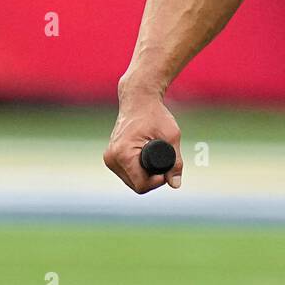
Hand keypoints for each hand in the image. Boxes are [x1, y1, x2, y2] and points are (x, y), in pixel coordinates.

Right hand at [104, 78, 183, 193]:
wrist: (138, 99)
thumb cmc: (155, 115)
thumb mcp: (171, 136)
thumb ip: (176, 162)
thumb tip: (175, 184)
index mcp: (123, 154)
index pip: (141, 185)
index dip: (157, 181)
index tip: (167, 169)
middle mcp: (112, 158)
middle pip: (136, 185)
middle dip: (152, 179)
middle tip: (164, 163)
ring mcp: (109, 158)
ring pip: (131, 181)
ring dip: (145, 176)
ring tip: (155, 158)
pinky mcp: (110, 157)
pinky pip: (127, 173)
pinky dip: (138, 171)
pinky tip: (146, 159)